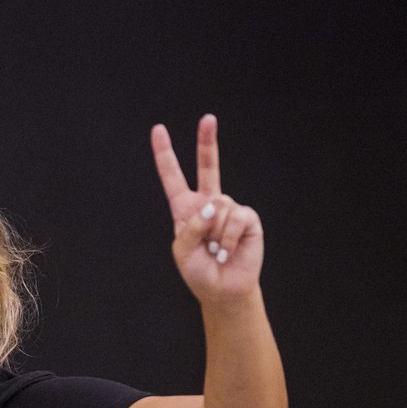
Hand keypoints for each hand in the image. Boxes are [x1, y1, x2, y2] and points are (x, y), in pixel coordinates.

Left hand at [151, 114, 262, 303]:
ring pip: (218, 207)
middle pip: (208, 166)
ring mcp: (228, 208)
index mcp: (186, 209)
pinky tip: (227, 252)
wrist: (222, 289)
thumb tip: (213, 205)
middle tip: (208, 118)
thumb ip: (191, 226)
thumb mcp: (182, 250)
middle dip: (207, 141)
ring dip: (214, 235)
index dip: (165, 155)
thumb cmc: (199, 271)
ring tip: (216, 251)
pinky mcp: (247, 218)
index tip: (158, 130)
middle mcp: (208, 203)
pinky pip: (235, 219)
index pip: (173, 178)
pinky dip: (228, 239)